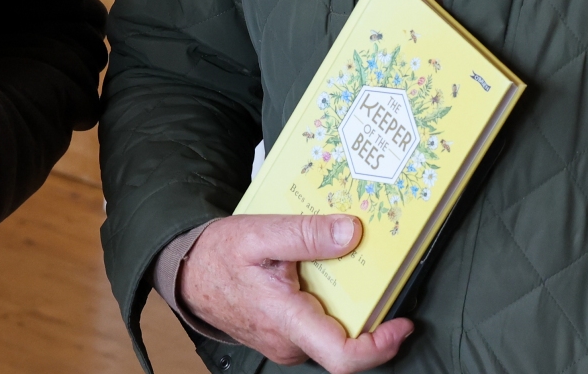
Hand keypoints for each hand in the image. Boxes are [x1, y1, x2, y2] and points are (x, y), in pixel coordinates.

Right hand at [178, 214, 413, 371]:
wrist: (186, 271)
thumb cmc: (217, 255)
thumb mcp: (259, 234)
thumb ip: (306, 234)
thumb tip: (351, 232)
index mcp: (286, 320)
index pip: (342, 356)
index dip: (379, 346)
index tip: (402, 323)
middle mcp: (289, 341)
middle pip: (344, 339)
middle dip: (370, 310)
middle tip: (382, 274)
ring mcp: (286, 341)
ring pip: (331, 330)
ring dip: (348, 303)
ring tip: (350, 263)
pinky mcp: (284, 334)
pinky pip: (316, 323)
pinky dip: (328, 301)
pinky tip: (324, 272)